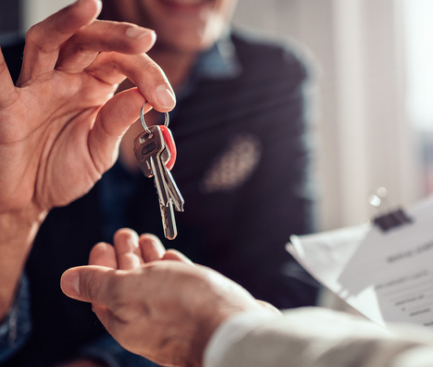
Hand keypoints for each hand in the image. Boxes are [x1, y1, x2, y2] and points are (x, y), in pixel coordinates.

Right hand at [0, 0, 176, 219]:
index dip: (147, 73)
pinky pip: (1, 81)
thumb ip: (116, 124)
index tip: (165, 97)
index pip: (122, 63)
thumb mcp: (99, 152)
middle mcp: (64, 79)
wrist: (29, 200)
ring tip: (90, 6)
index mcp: (93, 87)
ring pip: (48, 41)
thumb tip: (142, 97)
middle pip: (88, 41)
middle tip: (144, 37)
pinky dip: (0, 62)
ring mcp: (34, 88)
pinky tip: (2, 48)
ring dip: (68, 22)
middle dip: (117, 35)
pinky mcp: (8, 107)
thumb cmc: (62, 171)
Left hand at [60, 229, 272, 366]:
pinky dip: (173, 270)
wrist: (234, 331)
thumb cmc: (182, 310)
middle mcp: (148, 323)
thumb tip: (67, 281)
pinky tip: (173, 258)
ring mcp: (177, 318)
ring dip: (149, 259)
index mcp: (124, 322)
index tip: (102, 244)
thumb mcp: (128, 290)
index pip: (102, 293)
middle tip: (124, 233)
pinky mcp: (202, 310)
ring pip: (157, 284)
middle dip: (125, 257)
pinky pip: (182, 288)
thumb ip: (98, 284)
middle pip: (129, 287)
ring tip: (148, 238)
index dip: (98, 267)